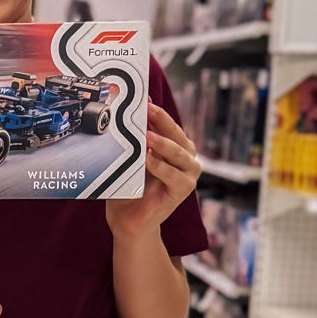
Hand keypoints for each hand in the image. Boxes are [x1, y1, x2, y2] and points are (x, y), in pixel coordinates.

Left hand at [105, 104, 200, 238]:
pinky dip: (161, 166)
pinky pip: (173, 175)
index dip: (156, 111)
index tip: (144, 99)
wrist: (129, 218)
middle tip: (147, 109)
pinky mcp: (184, 188)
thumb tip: (128, 113)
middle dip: (160, 120)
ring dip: (162, 143)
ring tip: (147, 136)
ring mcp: (188, 172)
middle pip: (175, 134)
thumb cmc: (130, 186)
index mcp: (175, 144)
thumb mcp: (131, 158)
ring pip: (178, 153)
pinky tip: (148, 159)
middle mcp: (185, 155)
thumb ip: (135, 139)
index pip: (167, 124)